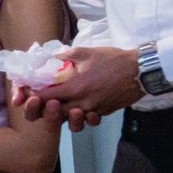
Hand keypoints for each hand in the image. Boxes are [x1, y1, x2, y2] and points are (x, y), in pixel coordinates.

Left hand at [16, 45, 139, 128]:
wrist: (142, 70)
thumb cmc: (114, 60)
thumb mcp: (86, 52)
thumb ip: (64, 56)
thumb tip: (48, 58)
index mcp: (75, 87)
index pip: (45, 97)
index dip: (33, 94)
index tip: (29, 90)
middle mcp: (83, 102)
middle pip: (54, 113)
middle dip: (45, 108)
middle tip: (42, 99)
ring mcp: (94, 109)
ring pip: (70, 119)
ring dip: (62, 114)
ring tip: (60, 104)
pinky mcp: (104, 112)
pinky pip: (87, 118)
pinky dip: (80, 115)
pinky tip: (79, 106)